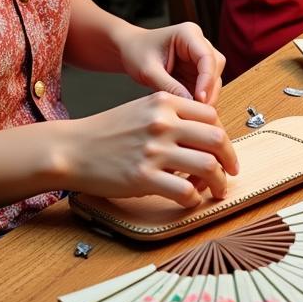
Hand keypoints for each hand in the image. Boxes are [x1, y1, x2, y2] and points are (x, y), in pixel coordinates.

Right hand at [58, 92, 238, 206]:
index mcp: (163, 102)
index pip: (211, 115)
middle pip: (217, 139)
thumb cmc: (106, 132)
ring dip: (218, 182)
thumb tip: (203, 137)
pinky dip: (194, 199)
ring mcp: (154, 150)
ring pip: (208, 166)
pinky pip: (185, 191)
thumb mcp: (141, 110)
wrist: (72, 148)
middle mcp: (162, 122)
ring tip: (215, 190)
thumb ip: (171, 117)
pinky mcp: (144, 177)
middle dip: (229, 160)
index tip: (223, 151)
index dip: (222, 135)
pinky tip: (189, 199)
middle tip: (230, 173)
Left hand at [118, 22, 225, 105]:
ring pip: (214, 77)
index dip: (207, 79)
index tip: (200, 99)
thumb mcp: (148, 70)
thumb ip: (169, 86)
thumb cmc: (136, 53)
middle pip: (215, 66)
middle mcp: (198, 42)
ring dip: (207, 94)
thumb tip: (190, 105)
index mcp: (188, 33)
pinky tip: (191, 108)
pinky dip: (201, 97)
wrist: (129, 50)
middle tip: (199, 110)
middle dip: (209, 89)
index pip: (206, 57)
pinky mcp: (196, 69)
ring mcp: (198, 55)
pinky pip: (205, 85)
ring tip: (194, 112)